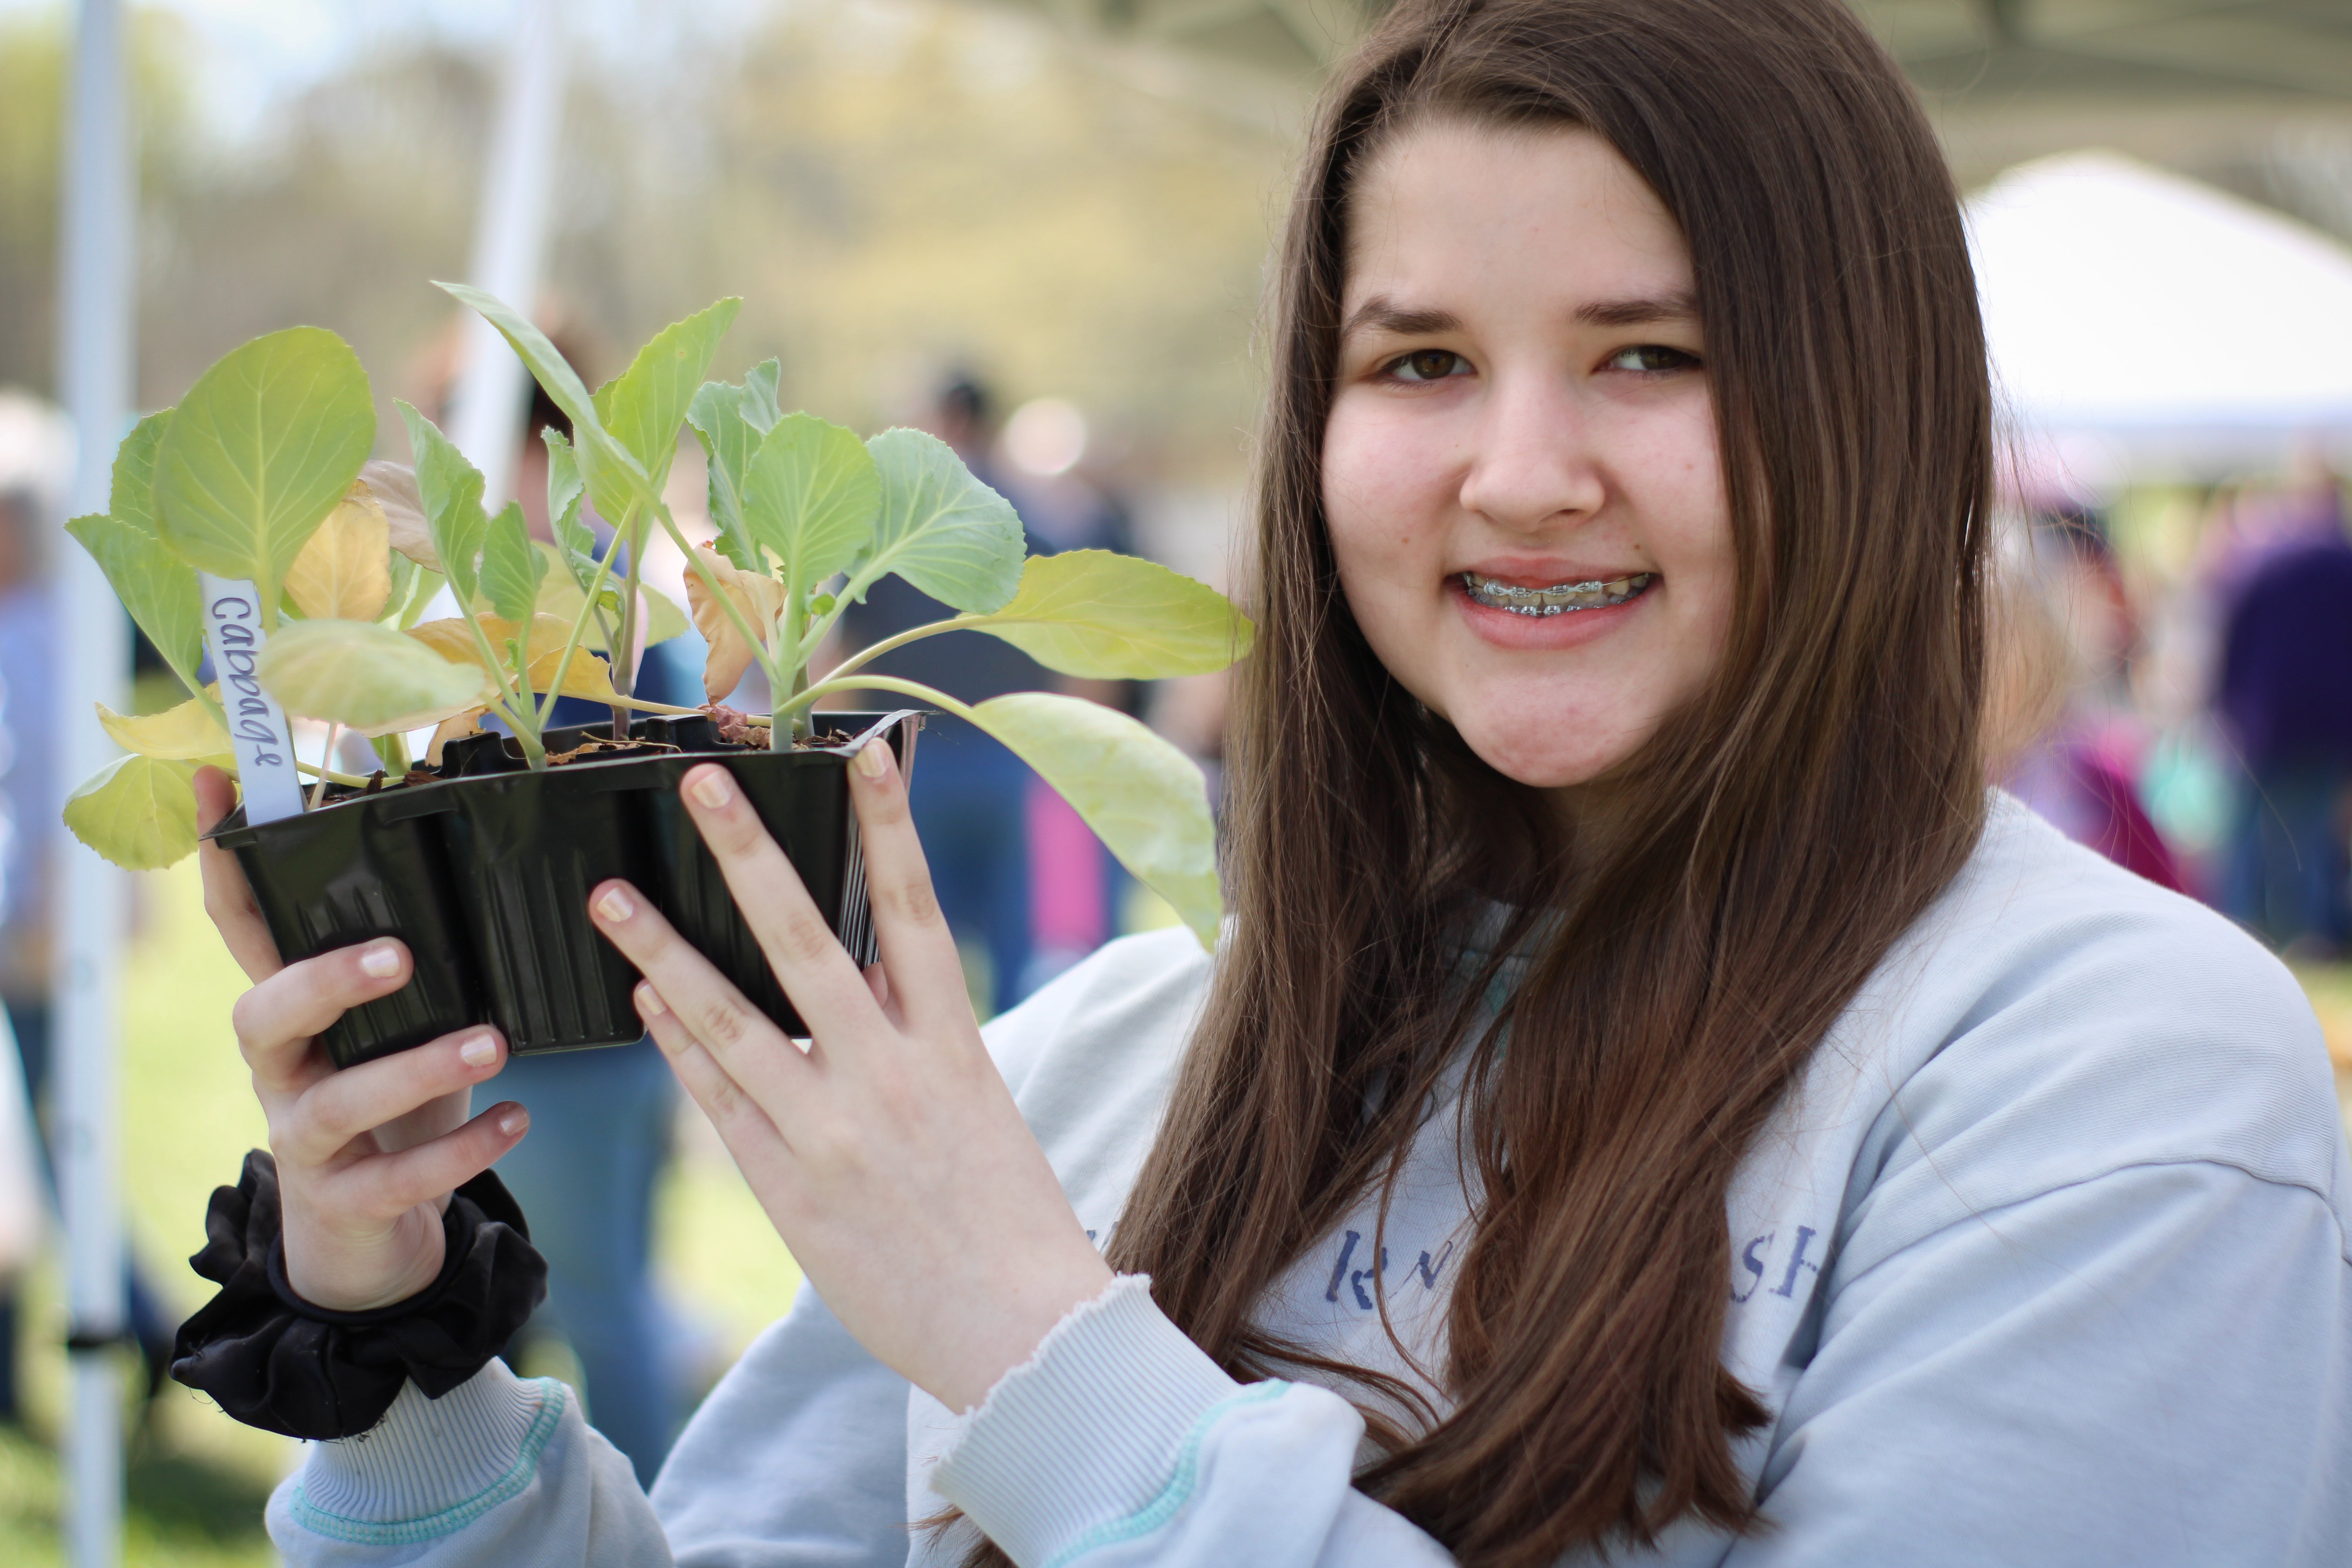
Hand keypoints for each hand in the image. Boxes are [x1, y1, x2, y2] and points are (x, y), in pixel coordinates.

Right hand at [195, 767, 530, 1311]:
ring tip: (493, 1044)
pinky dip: (463, 1148)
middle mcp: (282, 1072)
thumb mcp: (398, 1023)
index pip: (242, 929)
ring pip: (339, 1102)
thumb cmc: (393, 1104)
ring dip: (416, 1069)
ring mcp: (304, 1141)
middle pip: (262, 1015)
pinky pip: (399, 1179)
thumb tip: (465, 842)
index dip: (223, 861)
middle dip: (326, 980)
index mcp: (292, 1015)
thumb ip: (416, 952)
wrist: (371, 1236)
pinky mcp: (344, 1203)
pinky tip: (518, 1118)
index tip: (218, 782)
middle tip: (400, 955)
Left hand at [588, 743, 1114, 1412]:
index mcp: (952, 1044)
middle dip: (748, 857)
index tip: (863, 754)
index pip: (911, 911)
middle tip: (698, 785)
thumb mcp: (979, 1108)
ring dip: (664, 952)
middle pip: (804, 942)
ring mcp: (832, 1131)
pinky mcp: (790, 1189)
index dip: (888, 828)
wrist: (1022, 1336)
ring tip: (610, 896)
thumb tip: (852, 979)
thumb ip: (916, 1041)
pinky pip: (719, 1102)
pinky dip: (679, 1047)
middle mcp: (887, 1074)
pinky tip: (644, 1002)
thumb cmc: (1009, 1219)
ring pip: (731, 1020)